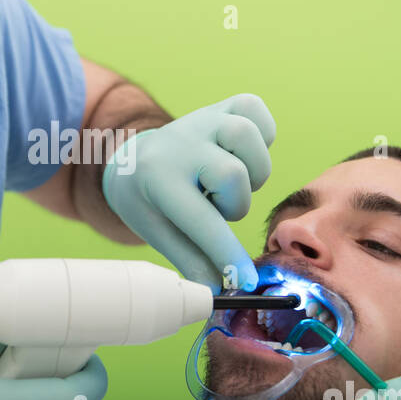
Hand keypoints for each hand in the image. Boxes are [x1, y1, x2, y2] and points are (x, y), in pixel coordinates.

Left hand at [102, 94, 275, 291]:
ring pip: (249, 139)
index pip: (201, 221)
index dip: (227, 254)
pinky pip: (259, 114)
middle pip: (234, 175)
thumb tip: (218, 293)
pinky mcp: (226, 106)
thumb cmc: (151, 201)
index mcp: (158, 178)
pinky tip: (241, 154)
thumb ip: (190, 261)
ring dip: (251, 172)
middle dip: (234, 205)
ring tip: (226, 182)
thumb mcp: (159, 232)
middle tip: (214, 207)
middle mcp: (182, 142)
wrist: (137, 159)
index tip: (247, 281)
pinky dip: (262, 136)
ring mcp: (205, 119)